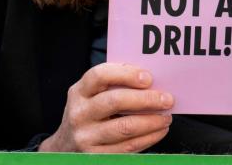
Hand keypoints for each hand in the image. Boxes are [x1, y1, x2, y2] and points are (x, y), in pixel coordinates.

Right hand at [39, 63, 173, 152]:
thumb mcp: (89, 95)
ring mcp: (86, 137)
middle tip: (167, 99)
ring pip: (125, 127)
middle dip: (146, 99)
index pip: (100, 75)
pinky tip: (159, 131)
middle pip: (115, 101)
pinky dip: (148, 138)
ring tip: (167, 117)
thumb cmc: (86, 114)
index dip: (126, 74)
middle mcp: (79, 114)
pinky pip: (128, 147)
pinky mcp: (96, 157)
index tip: (148, 78)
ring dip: (152, 121)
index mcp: (78, 92)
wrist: (64, 148)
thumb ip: (111, 84)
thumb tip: (148, 79)